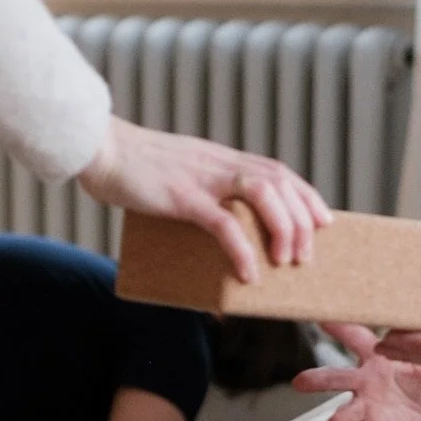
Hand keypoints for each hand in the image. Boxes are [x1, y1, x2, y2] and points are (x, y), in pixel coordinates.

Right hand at [78, 117, 331, 281]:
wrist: (97, 147)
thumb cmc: (134, 169)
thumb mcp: (181, 173)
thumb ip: (204, 191)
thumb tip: (218, 226)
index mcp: (222, 159)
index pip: (278, 171)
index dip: (306, 196)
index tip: (323, 220)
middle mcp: (220, 164)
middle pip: (279, 183)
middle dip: (301, 220)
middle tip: (306, 255)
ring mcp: (203, 178)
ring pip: (263, 194)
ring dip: (282, 229)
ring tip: (285, 261)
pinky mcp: (182, 196)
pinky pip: (222, 223)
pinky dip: (241, 249)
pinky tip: (248, 273)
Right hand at [293, 322, 420, 420]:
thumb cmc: (418, 377)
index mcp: (375, 358)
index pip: (356, 338)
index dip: (340, 329)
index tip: (321, 318)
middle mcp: (362, 382)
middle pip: (336, 378)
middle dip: (317, 380)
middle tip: (299, 382)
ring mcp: (364, 408)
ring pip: (347, 412)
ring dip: (341, 417)